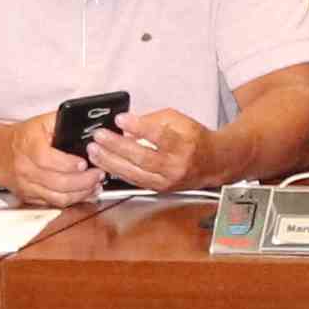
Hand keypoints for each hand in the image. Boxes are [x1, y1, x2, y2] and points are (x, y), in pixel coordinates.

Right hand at [1, 115, 100, 205]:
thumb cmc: (23, 137)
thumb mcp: (41, 122)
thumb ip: (63, 121)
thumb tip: (89, 124)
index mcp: (28, 145)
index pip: (46, 158)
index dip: (67, 164)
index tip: (84, 163)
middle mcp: (25, 168)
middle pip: (57, 182)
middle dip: (83, 181)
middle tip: (98, 175)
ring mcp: (27, 185)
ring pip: (58, 197)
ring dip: (81, 194)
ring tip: (95, 185)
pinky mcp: (30, 197)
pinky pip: (54, 204)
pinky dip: (73, 200)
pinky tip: (85, 194)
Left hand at [90, 108, 211, 192]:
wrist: (213, 164)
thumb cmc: (196, 139)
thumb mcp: (179, 120)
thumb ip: (153, 120)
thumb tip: (127, 124)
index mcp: (185, 145)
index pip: (160, 136)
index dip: (138, 127)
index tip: (121, 119)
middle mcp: (176, 166)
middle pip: (143, 157)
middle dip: (117, 146)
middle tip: (99, 136)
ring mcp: (167, 180)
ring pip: (135, 173)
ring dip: (111, 161)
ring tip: (94, 151)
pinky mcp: (159, 188)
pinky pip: (134, 181)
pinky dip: (117, 172)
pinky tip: (104, 163)